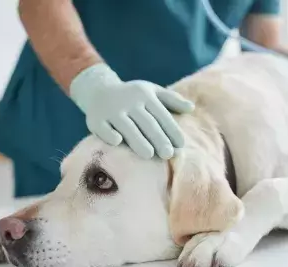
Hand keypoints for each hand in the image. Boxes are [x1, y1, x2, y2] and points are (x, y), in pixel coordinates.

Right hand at [70, 64, 193, 158]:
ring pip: (126, 126)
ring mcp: (112, 110)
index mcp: (145, 95)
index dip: (171, 130)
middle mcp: (129, 102)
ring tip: (149, 155)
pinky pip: (103, 128)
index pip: (162, 114)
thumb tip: (191, 108)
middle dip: (158, 139)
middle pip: (146, 123)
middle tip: (168, 154)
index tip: (180, 145)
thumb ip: (172, 100)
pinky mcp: (96, 119)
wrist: (99, 90)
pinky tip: (117, 141)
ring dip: (137, 140)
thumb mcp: (152, 92)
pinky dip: (109, 133)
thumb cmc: (133, 96)